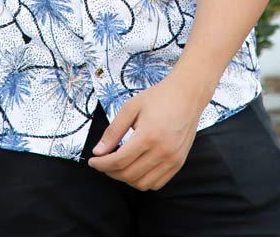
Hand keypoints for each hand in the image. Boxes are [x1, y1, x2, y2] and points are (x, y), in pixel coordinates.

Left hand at [87, 72, 208, 190]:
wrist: (186, 95)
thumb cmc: (158, 98)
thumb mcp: (131, 107)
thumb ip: (113, 131)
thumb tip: (98, 151)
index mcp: (148, 135)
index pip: (119, 160)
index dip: (101, 164)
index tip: (92, 161)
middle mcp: (162, 151)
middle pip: (129, 174)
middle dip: (110, 171)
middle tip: (103, 161)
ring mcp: (172, 159)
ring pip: (142, 184)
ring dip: (126, 178)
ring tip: (118, 165)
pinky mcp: (178, 163)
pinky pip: (157, 184)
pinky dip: (142, 181)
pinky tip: (135, 168)